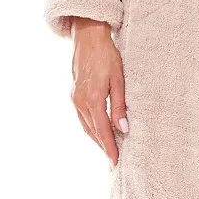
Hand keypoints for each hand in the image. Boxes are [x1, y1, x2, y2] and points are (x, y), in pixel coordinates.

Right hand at [71, 17, 127, 164]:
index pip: (103, 130)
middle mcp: (80, 102)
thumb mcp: (119, 80)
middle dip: (103, 147)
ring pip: (86, 126)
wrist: (88, 37)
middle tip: (114, 160)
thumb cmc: (107, 55)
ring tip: (108, 150)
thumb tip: (124, 129)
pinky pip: (82, 118)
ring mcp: (74, 98)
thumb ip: (119, 106)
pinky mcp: (74, 94)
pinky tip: (98, 131)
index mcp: (92, 99)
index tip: (116, 161)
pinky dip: (91, 128)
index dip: (110, 147)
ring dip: (97, 139)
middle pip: (93, 131)